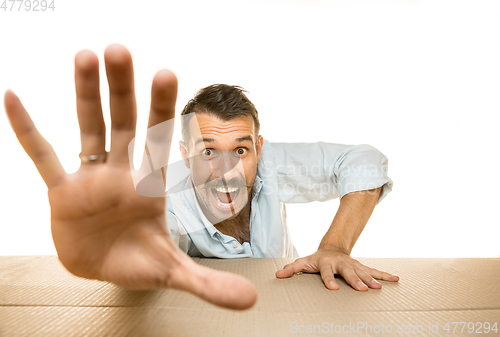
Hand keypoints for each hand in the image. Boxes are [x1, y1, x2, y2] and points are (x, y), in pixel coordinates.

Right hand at [3, 44, 256, 309]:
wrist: (106, 269)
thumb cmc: (140, 261)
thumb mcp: (173, 273)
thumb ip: (208, 283)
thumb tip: (250, 301)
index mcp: (150, 186)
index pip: (158, 141)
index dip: (162, 109)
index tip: (166, 72)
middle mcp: (122, 173)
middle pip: (124, 123)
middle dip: (122, 88)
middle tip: (119, 49)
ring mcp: (90, 179)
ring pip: (88, 128)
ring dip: (84, 94)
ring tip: (83, 55)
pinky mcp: (62, 192)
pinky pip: (42, 156)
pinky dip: (28, 130)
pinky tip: (13, 97)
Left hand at [275, 248, 398, 290]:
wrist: (332, 248)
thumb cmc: (316, 259)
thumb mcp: (303, 262)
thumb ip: (292, 269)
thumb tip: (278, 275)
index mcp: (326, 263)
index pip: (327, 272)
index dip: (329, 279)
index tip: (333, 288)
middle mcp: (341, 263)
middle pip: (349, 272)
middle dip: (356, 280)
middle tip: (362, 289)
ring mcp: (353, 264)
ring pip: (364, 272)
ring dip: (372, 279)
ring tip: (379, 288)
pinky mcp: (362, 267)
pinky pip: (375, 270)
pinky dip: (385, 275)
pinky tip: (396, 279)